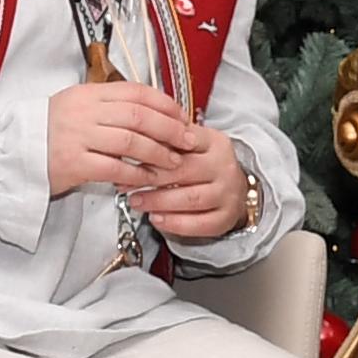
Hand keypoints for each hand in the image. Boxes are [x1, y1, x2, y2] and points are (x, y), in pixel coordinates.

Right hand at [45, 80, 202, 198]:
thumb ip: (109, 106)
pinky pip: (114, 168)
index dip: (165, 104)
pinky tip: (147, 179)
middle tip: (188, 141)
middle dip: (170, 129)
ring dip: (158, 153)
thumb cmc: (48, 132)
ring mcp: (77, 137)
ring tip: (173, 163)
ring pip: (131, 142)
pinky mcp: (72, 163)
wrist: (9, 152)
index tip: (183, 117)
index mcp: (88, 94)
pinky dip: (136, 174)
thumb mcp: (77, 107)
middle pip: (139, 116)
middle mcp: (84, 112)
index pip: (137, 92)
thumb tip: (152, 112)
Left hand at [134, 126, 251, 239]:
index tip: (128, 156)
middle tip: (125, 184)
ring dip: (158, 202)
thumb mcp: (190, 144)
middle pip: (184, 170)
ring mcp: (228, 194)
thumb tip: (135, 133)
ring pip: (191, 198)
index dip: (153, 150)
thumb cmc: (203, 164)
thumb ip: (167, 137)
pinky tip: (155, 219)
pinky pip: (198, 224)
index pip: (182, 142)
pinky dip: (174, 223)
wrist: (233, 189)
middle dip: (150, 178)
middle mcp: (224, 167)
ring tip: (136, 201)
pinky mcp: (226, 218)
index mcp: (215, 142)